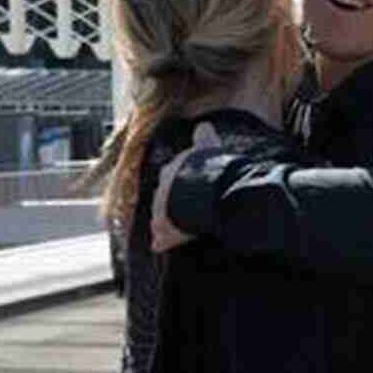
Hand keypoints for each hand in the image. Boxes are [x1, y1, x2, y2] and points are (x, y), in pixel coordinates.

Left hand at [151, 122, 219, 252]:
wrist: (212, 192)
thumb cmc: (214, 169)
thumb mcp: (210, 147)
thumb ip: (205, 138)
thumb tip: (203, 125)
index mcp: (171, 170)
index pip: (169, 176)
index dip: (176, 184)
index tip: (183, 189)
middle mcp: (162, 190)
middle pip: (161, 199)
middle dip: (166, 204)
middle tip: (178, 210)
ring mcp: (162, 212)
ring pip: (158, 219)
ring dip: (163, 224)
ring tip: (170, 229)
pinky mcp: (166, 231)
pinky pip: (160, 239)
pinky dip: (160, 242)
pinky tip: (159, 246)